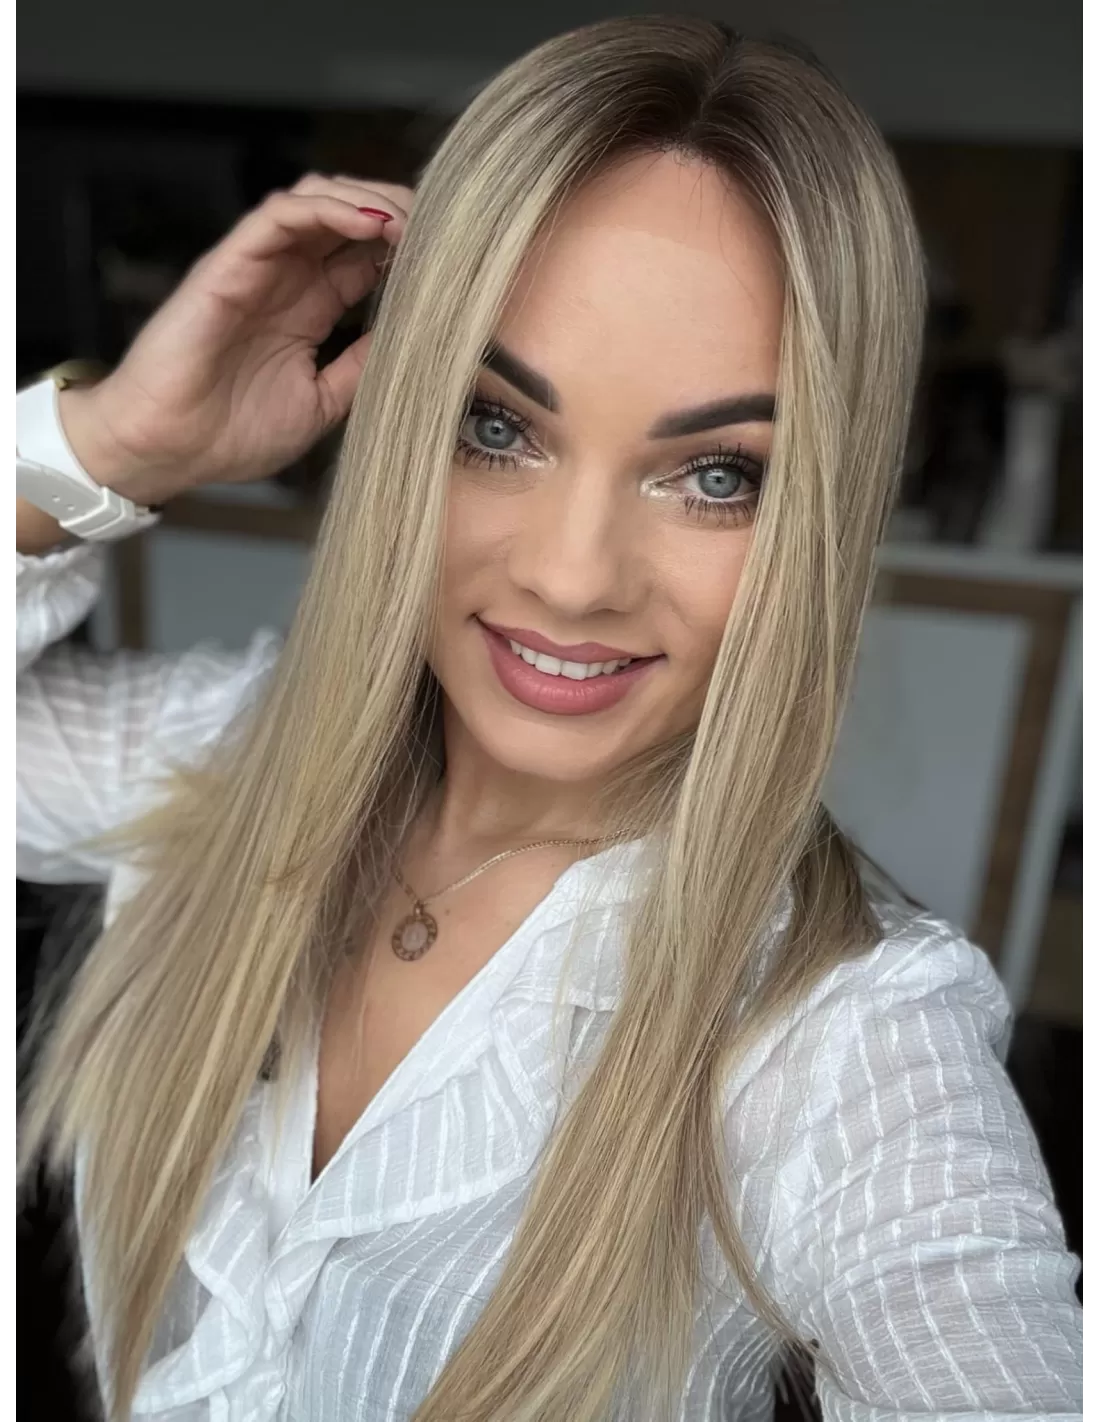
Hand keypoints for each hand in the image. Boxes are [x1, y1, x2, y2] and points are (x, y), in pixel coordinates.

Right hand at [60, 174, 412, 506]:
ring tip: (410, 223)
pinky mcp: (229, 264)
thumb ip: (361, 367)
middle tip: (443, 230)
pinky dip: (327, 208)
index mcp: (307, 309)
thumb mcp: (322, 403)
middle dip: (399, 213)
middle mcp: (285, 280)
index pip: (365, 259)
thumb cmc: (230, 433)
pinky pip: (279, 214)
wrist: (166, 450)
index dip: (408, 250)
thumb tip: (416, 344)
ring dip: (370, 201)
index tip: (453, 259)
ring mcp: (257, 267)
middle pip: (348, 217)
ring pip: (318, 200)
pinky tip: (369, 223)